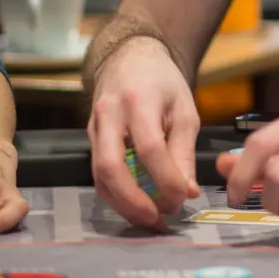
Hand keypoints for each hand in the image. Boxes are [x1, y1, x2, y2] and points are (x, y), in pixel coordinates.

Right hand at [88, 37, 200, 228]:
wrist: (129, 58)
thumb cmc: (162, 82)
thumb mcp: (183, 109)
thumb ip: (184, 151)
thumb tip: (188, 192)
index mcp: (139, 100)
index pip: (149, 146)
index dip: (165, 178)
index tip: (183, 197)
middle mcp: (109, 114)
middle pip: (110, 166)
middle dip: (133, 201)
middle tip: (159, 218)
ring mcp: (94, 127)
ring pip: (99, 176)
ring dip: (123, 204)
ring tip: (151, 219)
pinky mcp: (89, 138)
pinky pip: (97, 173)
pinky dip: (116, 195)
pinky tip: (136, 206)